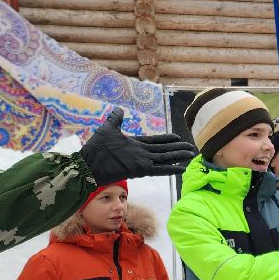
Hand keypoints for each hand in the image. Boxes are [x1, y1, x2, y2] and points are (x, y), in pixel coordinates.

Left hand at [80, 108, 197, 184]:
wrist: (88, 164)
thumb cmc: (96, 148)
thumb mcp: (107, 129)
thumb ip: (115, 119)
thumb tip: (120, 110)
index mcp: (135, 145)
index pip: (155, 142)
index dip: (167, 140)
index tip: (177, 137)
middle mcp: (141, 154)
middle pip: (164, 150)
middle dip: (177, 149)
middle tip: (191, 148)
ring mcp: (141, 162)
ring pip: (164, 159)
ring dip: (178, 157)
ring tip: (190, 155)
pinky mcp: (140, 170)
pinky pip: (159, 169)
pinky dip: (170, 169)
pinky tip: (181, 168)